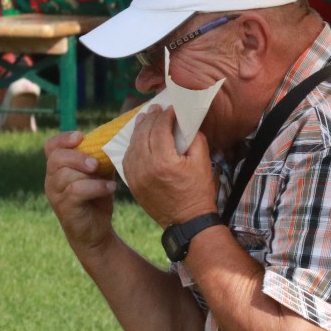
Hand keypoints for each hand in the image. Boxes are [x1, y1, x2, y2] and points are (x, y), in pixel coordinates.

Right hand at [44, 131, 117, 253]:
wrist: (97, 231)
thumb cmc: (98, 197)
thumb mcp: (100, 173)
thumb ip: (102, 156)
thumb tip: (119, 135)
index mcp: (59, 167)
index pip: (51, 146)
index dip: (63, 138)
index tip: (80, 137)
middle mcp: (52, 179)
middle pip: (56, 158)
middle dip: (78, 157)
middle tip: (96, 164)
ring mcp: (56, 195)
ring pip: (65, 175)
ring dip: (90, 175)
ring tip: (109, 180)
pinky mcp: (64, 208)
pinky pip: (75, 191)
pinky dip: (95, 187)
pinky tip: (110, 189)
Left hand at [124, 105, 218, 227]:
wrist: (187, 222)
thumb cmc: (199, 191)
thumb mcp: (203, 162)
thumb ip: (194, 138)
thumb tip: (185, 122)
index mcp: (164, 161)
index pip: (160, 128)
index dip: (165, 115)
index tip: (171, 109)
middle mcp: (145, 167)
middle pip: (143, 133)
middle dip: (150, 118)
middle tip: (156, 109)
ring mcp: (136, 176)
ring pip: (132, 145)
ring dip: (138, 130)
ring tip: (144, 119)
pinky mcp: (132, 184)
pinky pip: (127, 159)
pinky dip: (132, 146)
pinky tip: (138, 140)